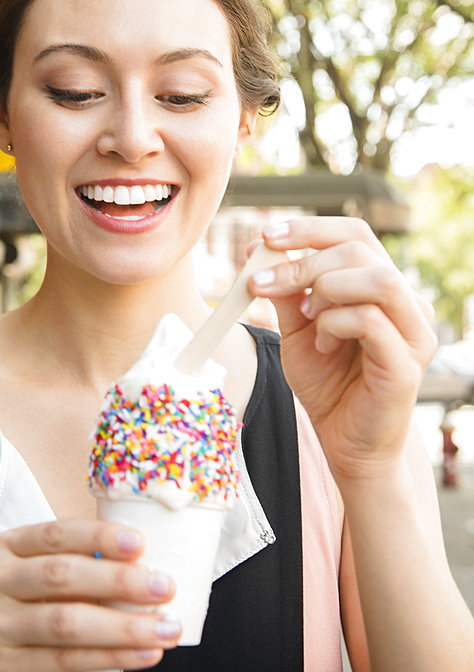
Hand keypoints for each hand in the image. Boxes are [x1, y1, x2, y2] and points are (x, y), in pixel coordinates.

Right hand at [0, 519, 177, 671]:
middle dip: (120, 580)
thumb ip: (81, 568)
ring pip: (68, 622)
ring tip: (166, 628)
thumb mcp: (42, 584)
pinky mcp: (3, 670)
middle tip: (165, 587)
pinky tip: (145, 654)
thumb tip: (148, 565)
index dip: (100, 536)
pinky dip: (113, 656)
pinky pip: (68, 660)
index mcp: (7, 549)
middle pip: (62, 575)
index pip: (56, 534)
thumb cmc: (28, 621)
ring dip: (126, 625)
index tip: (141, 543)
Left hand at [247, 217, 436, 483]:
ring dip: (325, 289)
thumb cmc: (327, 383)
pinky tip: (321, 344)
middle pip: (361, 249)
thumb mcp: (296, 329)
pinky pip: (370, 320)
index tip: (265, 235)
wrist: (345, 443)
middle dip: (303, 261)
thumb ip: (285, 291)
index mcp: (381, 287)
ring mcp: (413, 332)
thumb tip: (257, 248)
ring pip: (377, 278)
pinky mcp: (407, 364)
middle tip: (262, 285)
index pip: (355, 234)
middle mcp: (406, 303)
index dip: (310, 228)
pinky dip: (334, 323)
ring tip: (305, 317)